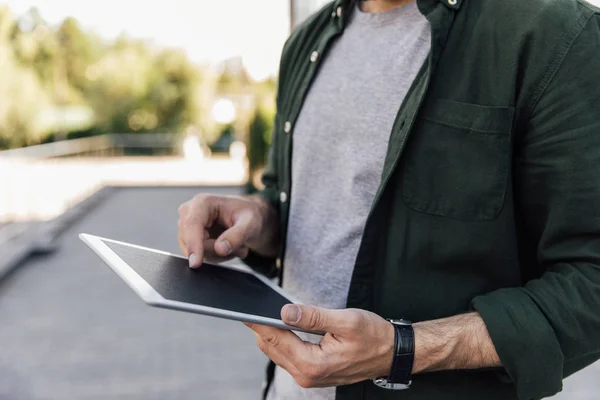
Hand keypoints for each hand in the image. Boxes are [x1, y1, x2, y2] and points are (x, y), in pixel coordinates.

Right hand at [178, 194, 277, 266]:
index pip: (192, 225)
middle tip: (239, 246)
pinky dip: (216, 256)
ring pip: (196, 252)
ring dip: (219, 255)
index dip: (193, 245)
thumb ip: (237, 235)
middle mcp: (189, 212)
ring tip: (235, 244)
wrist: (248, 218)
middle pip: (194, 242)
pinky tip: (227, 247)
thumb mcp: (250, 223)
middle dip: (217, 250)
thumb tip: (220, 249)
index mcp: (203, 202)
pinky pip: (199, 256)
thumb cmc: (249, 215)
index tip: (196, 263)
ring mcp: (187, 227)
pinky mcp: (189, 238)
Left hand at [245, 304, 394, 387]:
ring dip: (268, 332)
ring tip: (259, 310)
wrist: (391, 354)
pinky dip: (279, 339)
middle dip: (260, 326)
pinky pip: (286, 354)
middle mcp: (307, 375)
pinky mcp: (311, 371)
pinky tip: (277, 324)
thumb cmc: (374, 337)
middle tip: (249, 303)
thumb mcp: (346, 321)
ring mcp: (308, 376)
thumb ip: (314, 316)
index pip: (275, 339)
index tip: (244, 307)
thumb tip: (285, 312)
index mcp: (313, 364)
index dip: (258, 321)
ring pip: (276, 352)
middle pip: (271, 347)